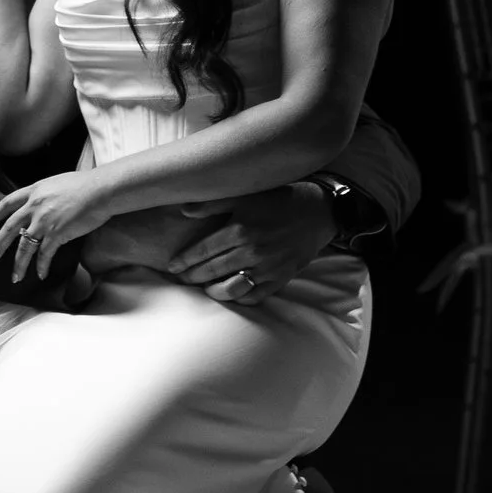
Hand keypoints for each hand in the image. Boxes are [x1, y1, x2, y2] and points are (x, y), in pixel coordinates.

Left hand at [0, 167, 112, 285]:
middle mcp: (34, 206)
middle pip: (8, 229)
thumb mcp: (55, 184)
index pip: (5, 204)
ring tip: (15, 278)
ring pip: (24, 247)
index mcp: (33, 191)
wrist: (100, 190)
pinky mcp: (57, 233)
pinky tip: (40, 274)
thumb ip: (42, 195)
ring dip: (18, 265)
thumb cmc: (83, 185)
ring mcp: (44, 220)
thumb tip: (37, 205)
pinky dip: (41, 266)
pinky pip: (44, 254)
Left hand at [165, 184, 334, 304]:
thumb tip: (185, 210)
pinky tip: (230, 294)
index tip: (172, 267)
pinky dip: (240, 298)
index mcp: (240, 230)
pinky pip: (255, 295)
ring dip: (213, 291)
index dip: (185, 260)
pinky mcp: (281, 278)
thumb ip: (214, 202)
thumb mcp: (247, 194)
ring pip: (231, 288)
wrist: (318, 211)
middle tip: (180, 280)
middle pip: (213, 271)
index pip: (203, 251)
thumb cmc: (280, 199)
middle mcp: (251, 252)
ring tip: (203, 288)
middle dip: (193, 277)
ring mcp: (267, 268)